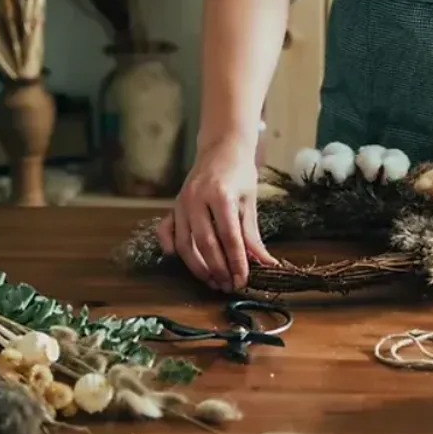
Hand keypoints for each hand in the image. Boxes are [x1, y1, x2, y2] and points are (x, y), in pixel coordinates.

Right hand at [156, 139, 277, 291]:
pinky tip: (181, 261)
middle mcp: (197, 199)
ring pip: (185, 243)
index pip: (229, 237)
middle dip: (217, 269)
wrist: (221, 147)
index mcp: (220, 196)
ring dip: (197, 267)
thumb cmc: (239, 172)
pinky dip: (171, 247)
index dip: (236, 262)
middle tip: (227, 286)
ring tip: (212, 282)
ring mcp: (181, 203)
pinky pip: (166, 231)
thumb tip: (266, 263)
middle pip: (205, 244)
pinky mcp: (173, 206)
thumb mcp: (250, 200)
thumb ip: (252, 234)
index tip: (242, 280)